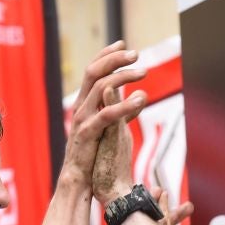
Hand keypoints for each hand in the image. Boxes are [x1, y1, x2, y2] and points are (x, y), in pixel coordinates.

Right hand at [63, 43, 147, 187]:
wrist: (80, 180)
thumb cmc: (94, 155)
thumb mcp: (108, 128)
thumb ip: (119, 111)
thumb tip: (138, 99)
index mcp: (84, 103)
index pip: (93, 71)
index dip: (107, 55)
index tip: (123, 44)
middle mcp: (81, 106)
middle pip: (94, 72)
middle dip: (115, 59)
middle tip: (136, 54)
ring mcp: (82, 119)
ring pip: (101, 88)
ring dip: (124, 77)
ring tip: (144, 73)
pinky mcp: (87, 134)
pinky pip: (106, 115)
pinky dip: (125, 105)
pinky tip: (141, 100)